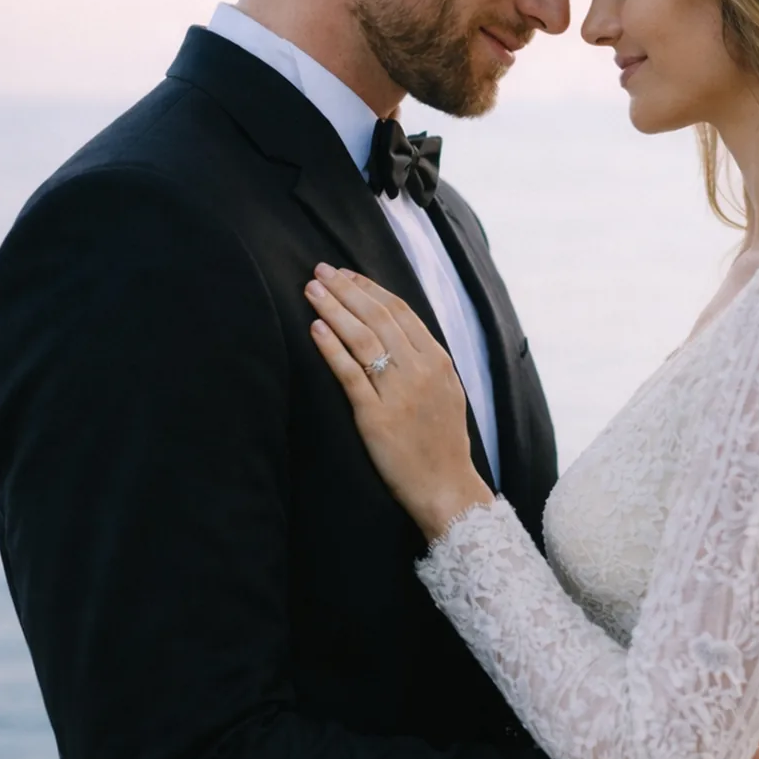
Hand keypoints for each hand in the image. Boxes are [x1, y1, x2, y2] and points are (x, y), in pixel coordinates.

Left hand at [304, 264, 491, 538]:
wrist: (446, 487)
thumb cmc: (442, 443)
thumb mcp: (447, 392)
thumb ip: (426, 361)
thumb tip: (397, 332)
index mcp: (438, 361)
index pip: (400, 311)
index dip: (370, 288)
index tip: (347, 274)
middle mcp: (420, 370)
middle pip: (378, 317)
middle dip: (346, 289)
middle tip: (320, 271)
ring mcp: (399, 392)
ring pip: (362, 338)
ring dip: (334, 309)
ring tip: (311, 290)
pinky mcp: (376, 416)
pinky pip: (350, 374)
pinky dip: (331, 348)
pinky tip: (315, 328)